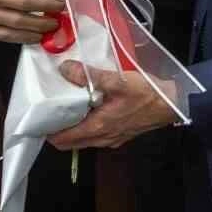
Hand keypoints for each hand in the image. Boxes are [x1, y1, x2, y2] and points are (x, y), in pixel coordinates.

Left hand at [48, 60, 180, 149]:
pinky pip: (96, 134)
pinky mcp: (121, 134)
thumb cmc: (146, 94)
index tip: (37, 118)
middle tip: (48, 110)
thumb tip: (64, 68)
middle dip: (57, 130)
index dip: (47, 132)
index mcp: (98, 127)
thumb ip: (89, 75)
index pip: (63, 140)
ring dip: (73, 127)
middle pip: (71, 142)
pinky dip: (86, 125)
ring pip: (84, 139)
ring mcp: (113, 139)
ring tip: (65, 106)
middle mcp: (103, 138)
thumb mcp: (117, 80)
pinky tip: (88, 107)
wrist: (174, 104)